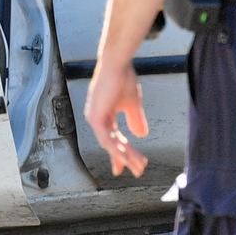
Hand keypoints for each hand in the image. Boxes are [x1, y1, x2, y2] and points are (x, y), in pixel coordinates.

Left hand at [84, 56, 148, 178]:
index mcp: (104, 115)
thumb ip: (135, 120)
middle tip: (138, 170)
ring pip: (110, 144)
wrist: (118, 63)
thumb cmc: (123, 78)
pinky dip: (117, 149)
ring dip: (125, 156)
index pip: (112, 139)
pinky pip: (106, 138)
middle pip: (112, 144)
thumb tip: (142, 136)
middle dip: (126, 158)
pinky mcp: (95, 116)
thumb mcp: (133, 104)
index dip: (121, 153)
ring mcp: (94, 118)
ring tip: (138, 166)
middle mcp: (96, 118)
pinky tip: (126, 157)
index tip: (128, 167)